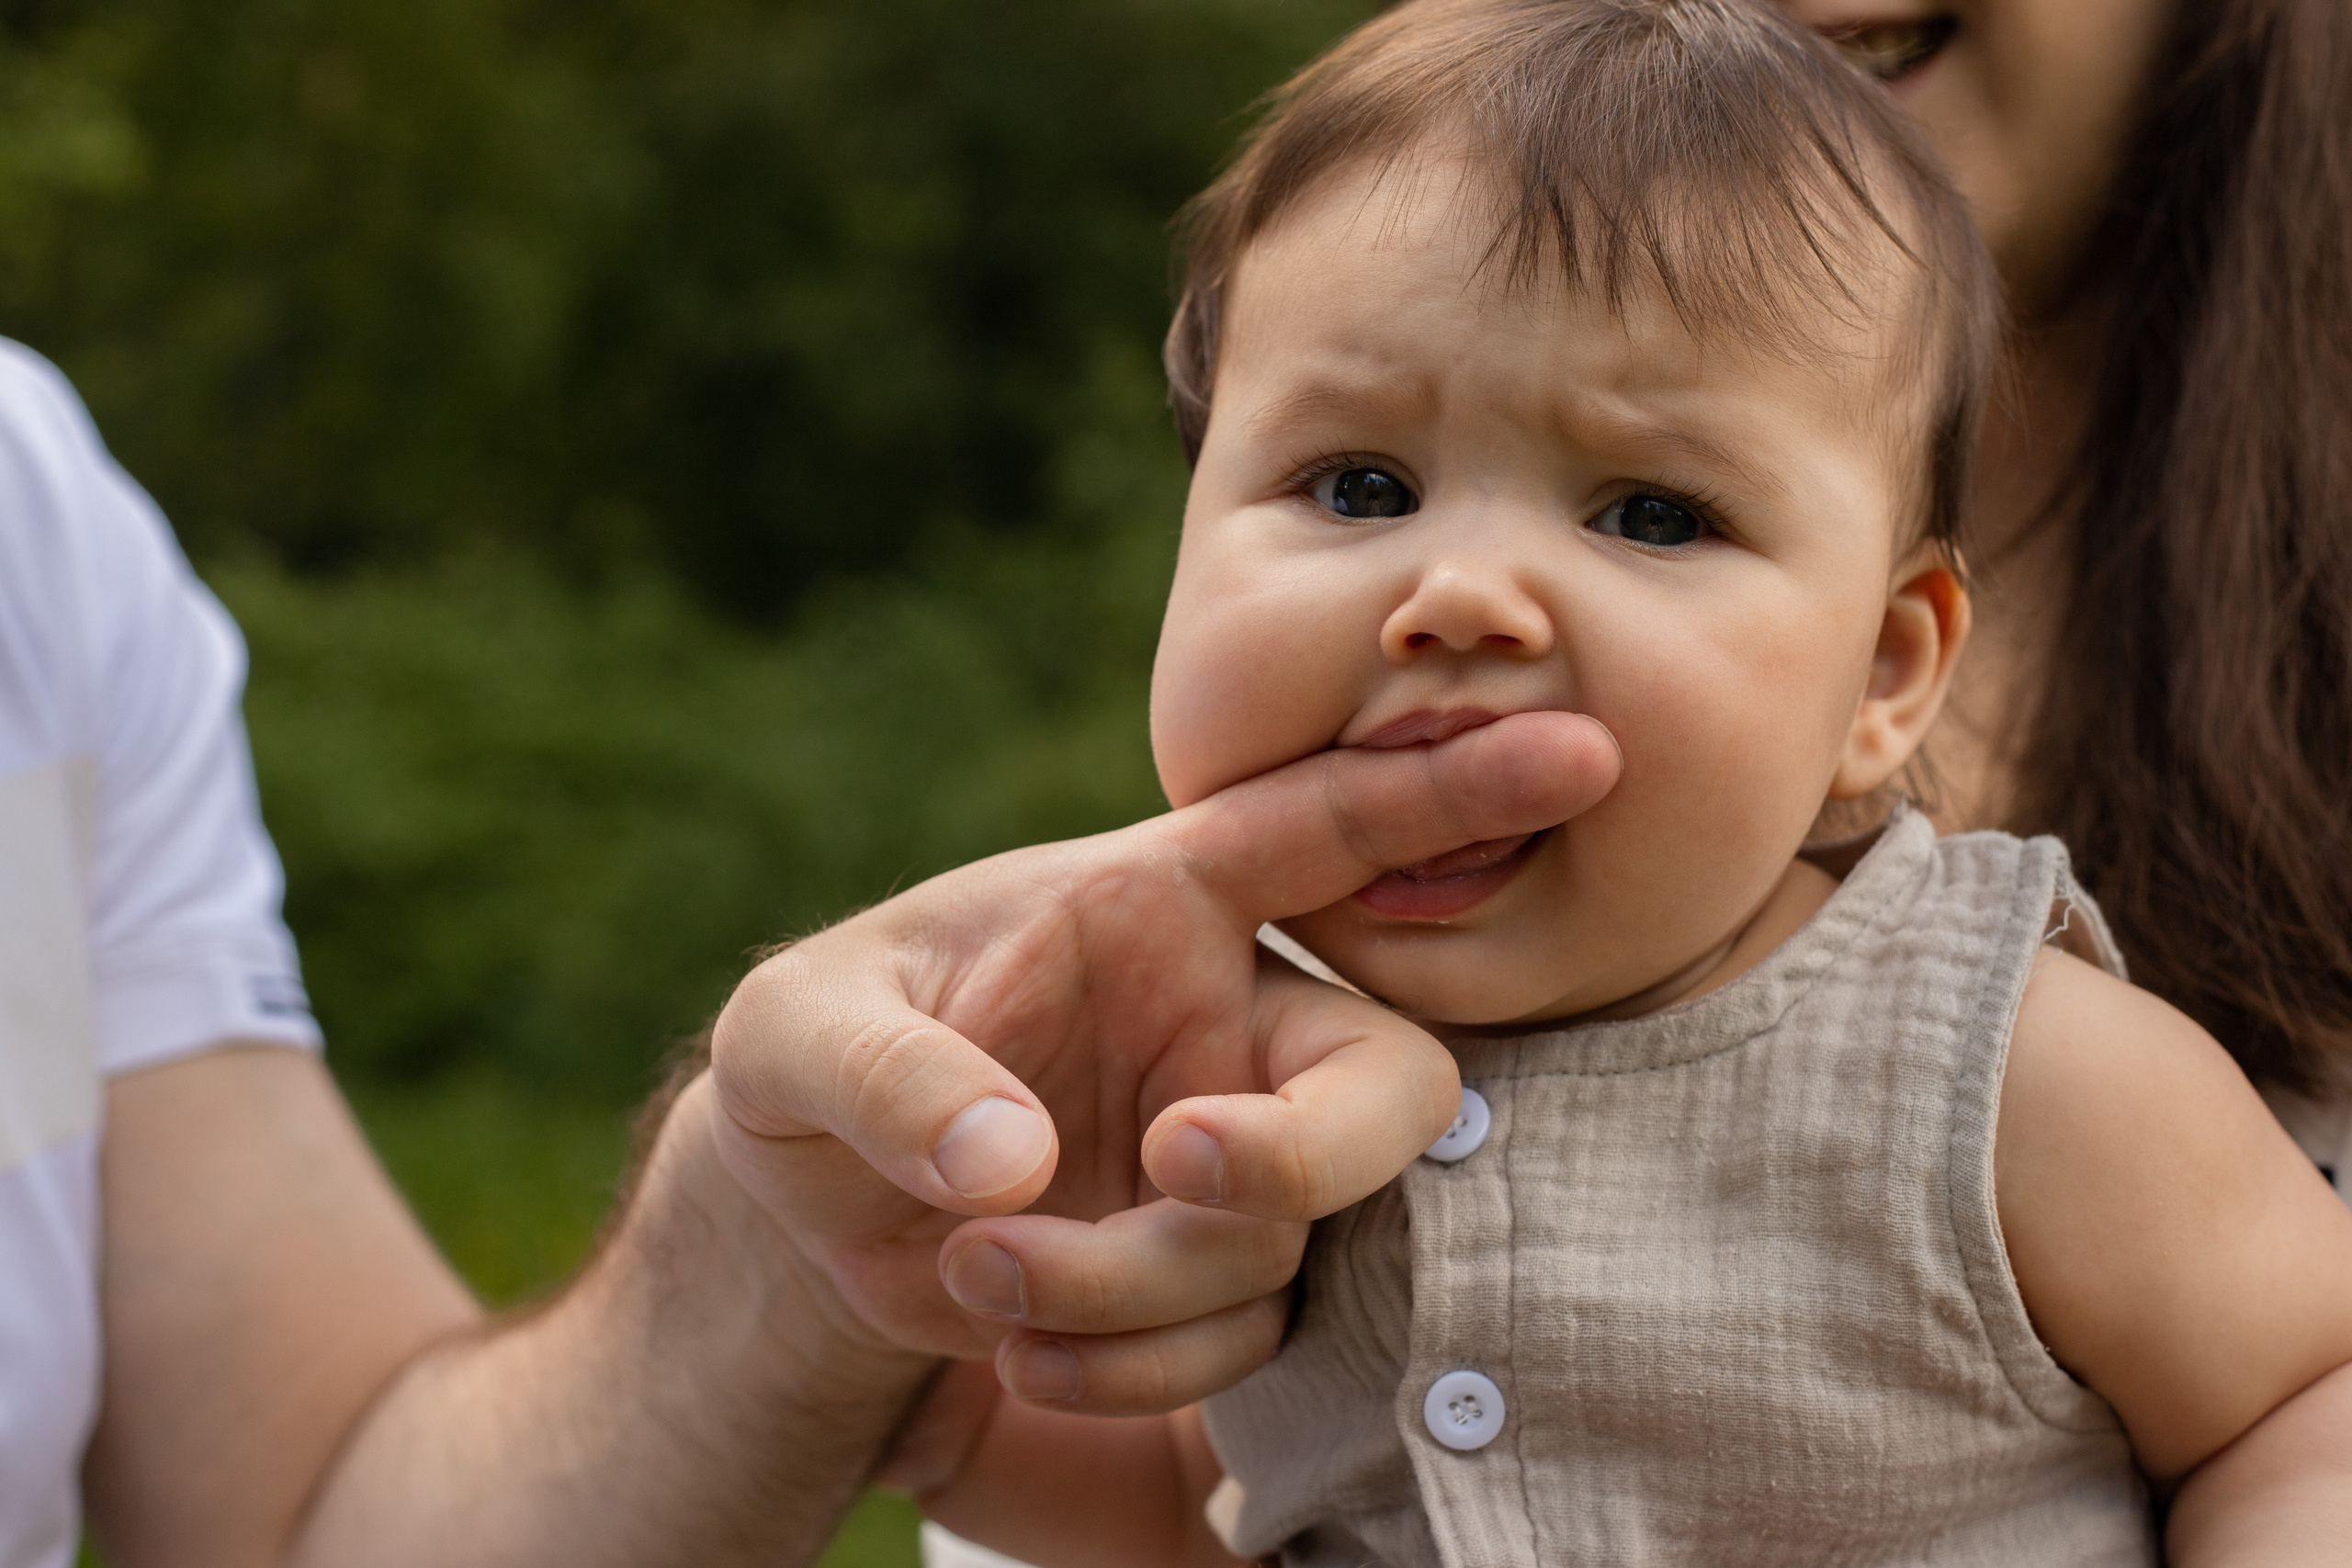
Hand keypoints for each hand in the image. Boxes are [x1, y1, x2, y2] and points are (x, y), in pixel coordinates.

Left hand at [708, 711, 1617, 1413]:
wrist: (812, 1212)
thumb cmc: (818, 1061)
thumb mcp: (795, 1037)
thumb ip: (889, 1077)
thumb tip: (1006, 1169)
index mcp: (1154, 900)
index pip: (1319, 832)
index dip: (1446, 795)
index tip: (1580, 754)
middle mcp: (1229, 1020)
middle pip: (1384, 1079)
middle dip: (1302, 1151)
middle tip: (1179, 1165)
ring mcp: (1238, 1152)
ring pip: (1286, 1238)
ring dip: (1139, 1286)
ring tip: (981, 1275)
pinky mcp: (1216, 1272)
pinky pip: (1244, 1338)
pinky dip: (1136, 1367)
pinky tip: (1019, 1351)